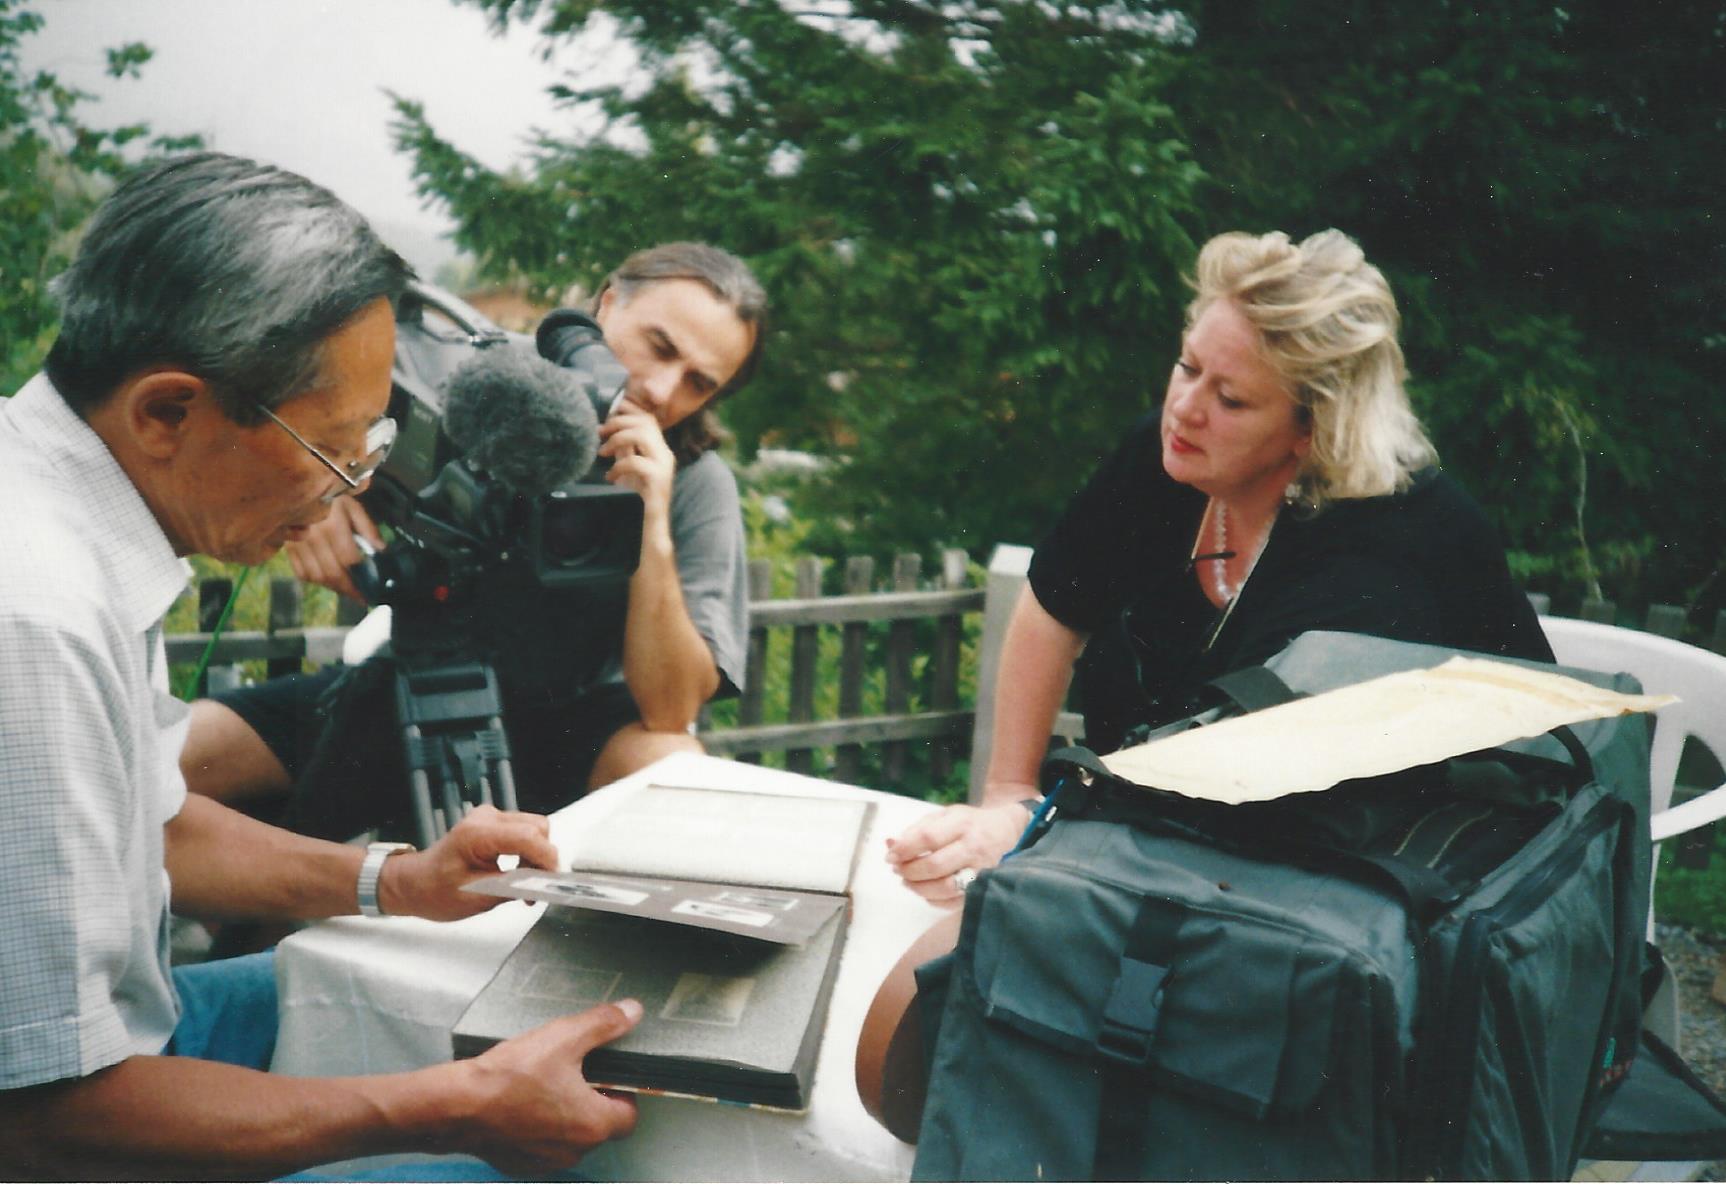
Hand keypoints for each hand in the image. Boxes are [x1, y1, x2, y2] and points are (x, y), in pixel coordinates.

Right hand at [287, 495, 381, 602]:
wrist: (296, 488)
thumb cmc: (331, 497)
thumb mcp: (353, 507)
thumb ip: (368, 529)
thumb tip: (381, 551)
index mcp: (332, 525)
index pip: (349, 561)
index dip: (360, 580)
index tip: (369, 592)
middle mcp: (313, 537)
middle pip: (332, 573)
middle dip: (348, 590)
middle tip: (360, 597)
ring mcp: (297, 544)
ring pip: (316, 577)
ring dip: (334, 588)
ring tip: (347, 589)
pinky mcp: (288, 548)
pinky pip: (302, 573)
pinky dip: (316, 581)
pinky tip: (328, 579)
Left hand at [379, 805, 558, 921]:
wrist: (415, 884)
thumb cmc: (436, 891)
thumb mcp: (477, 897)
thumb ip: (513, 887)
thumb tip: (543, 885)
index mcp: (477, 834)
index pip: (528, 837)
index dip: (546, 859)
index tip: (553, 882)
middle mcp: (486, 818)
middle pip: (537, 828)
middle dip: (543, 858)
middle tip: (535, 888)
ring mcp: (490, 817)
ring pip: (534, 828)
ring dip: (537, 856)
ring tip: (525, 885)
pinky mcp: (493, 823)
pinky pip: (524, 831)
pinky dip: (528, 853)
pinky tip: (519, 874)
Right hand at [457, 1001, 642, 1175]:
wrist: (457, 1107)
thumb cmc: (511, 1076)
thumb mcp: (564, 1037)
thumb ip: (603, 1024)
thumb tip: (631, 1013)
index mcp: (594, 1125)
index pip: (629, 1115)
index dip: (622, 1091)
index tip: (607, 1073)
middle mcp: (574, 1151)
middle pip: (600, 1127)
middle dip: (592, 1100)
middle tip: (574, 1072)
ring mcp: (545, 1162)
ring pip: (570, 1138)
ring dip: (565, 1115)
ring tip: (545, 1084)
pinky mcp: (519, 1164)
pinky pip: (541, 1146)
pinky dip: (538, 1128)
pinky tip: (522, 1102)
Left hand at [596, 403, 675, 520]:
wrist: (652, 527)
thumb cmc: (639, 500)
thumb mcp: (628, 469)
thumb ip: (623, 450)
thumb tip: (607, 431)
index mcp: (659, 449)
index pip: (648, 418)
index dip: (629, 409)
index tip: (608, 413)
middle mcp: (665, 454)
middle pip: (644, 422)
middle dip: (618, 422)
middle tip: (600, 432)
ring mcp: (663, 466)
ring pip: (642, 435)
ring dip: (618, 439)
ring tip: (603, 452)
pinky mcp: (658, 479)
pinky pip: (636, 462)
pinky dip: (618, 466)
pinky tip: (610, 477)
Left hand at [884, 789, 1036, 906]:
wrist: (1008, 831)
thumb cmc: (970, 823)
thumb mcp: (946, 815)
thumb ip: (917, 829)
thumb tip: (890, 844)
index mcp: (961, 823)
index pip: (928, 837)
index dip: (904, 849)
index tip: (890, 856)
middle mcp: (973, 846)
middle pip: (934, 865)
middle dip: (909, 871)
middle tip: (898, 870)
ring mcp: (982, 870)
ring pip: (945, 887)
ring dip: (919, 888)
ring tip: (908, 882)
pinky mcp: (984, 887)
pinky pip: (954, 902)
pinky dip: (934, 900)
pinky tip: (926, 891)